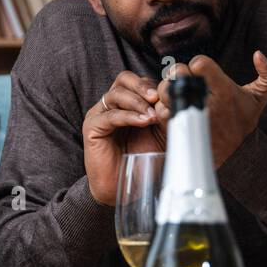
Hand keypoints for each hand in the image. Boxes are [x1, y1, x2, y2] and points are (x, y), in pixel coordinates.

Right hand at [82, 70, 167, 205]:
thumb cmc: (142, 161)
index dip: (154, 85)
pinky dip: (128, 116)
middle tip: (158, 96)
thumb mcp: (161, 134)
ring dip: (138, 102)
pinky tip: (143, 122)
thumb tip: (173, 100)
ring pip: (116, 94)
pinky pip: (110, 115)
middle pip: (124, 79)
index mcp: (129, 103)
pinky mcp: (92, 128)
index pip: (139, 81)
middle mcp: (113, 106)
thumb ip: (165, 115)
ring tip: (152, 116)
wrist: (125, 188)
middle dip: (143, 85)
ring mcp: (101, 115)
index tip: (170, 95)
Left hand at [158, 51, 266, 166]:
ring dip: (169, 88)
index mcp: (223, 91)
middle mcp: (204, 102)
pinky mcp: (175, 126)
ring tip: (180, 93)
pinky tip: (175, 106)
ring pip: (164, 89)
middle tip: (185, 79)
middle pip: (177, 72)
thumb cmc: (242, 120)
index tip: (203, 70)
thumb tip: (259, 54)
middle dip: (179, 72)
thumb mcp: (261, 97)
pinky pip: (159, 109)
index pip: (200, 63)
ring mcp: (188, 115)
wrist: (233, 154)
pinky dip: (164, 105)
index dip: (200, 63)